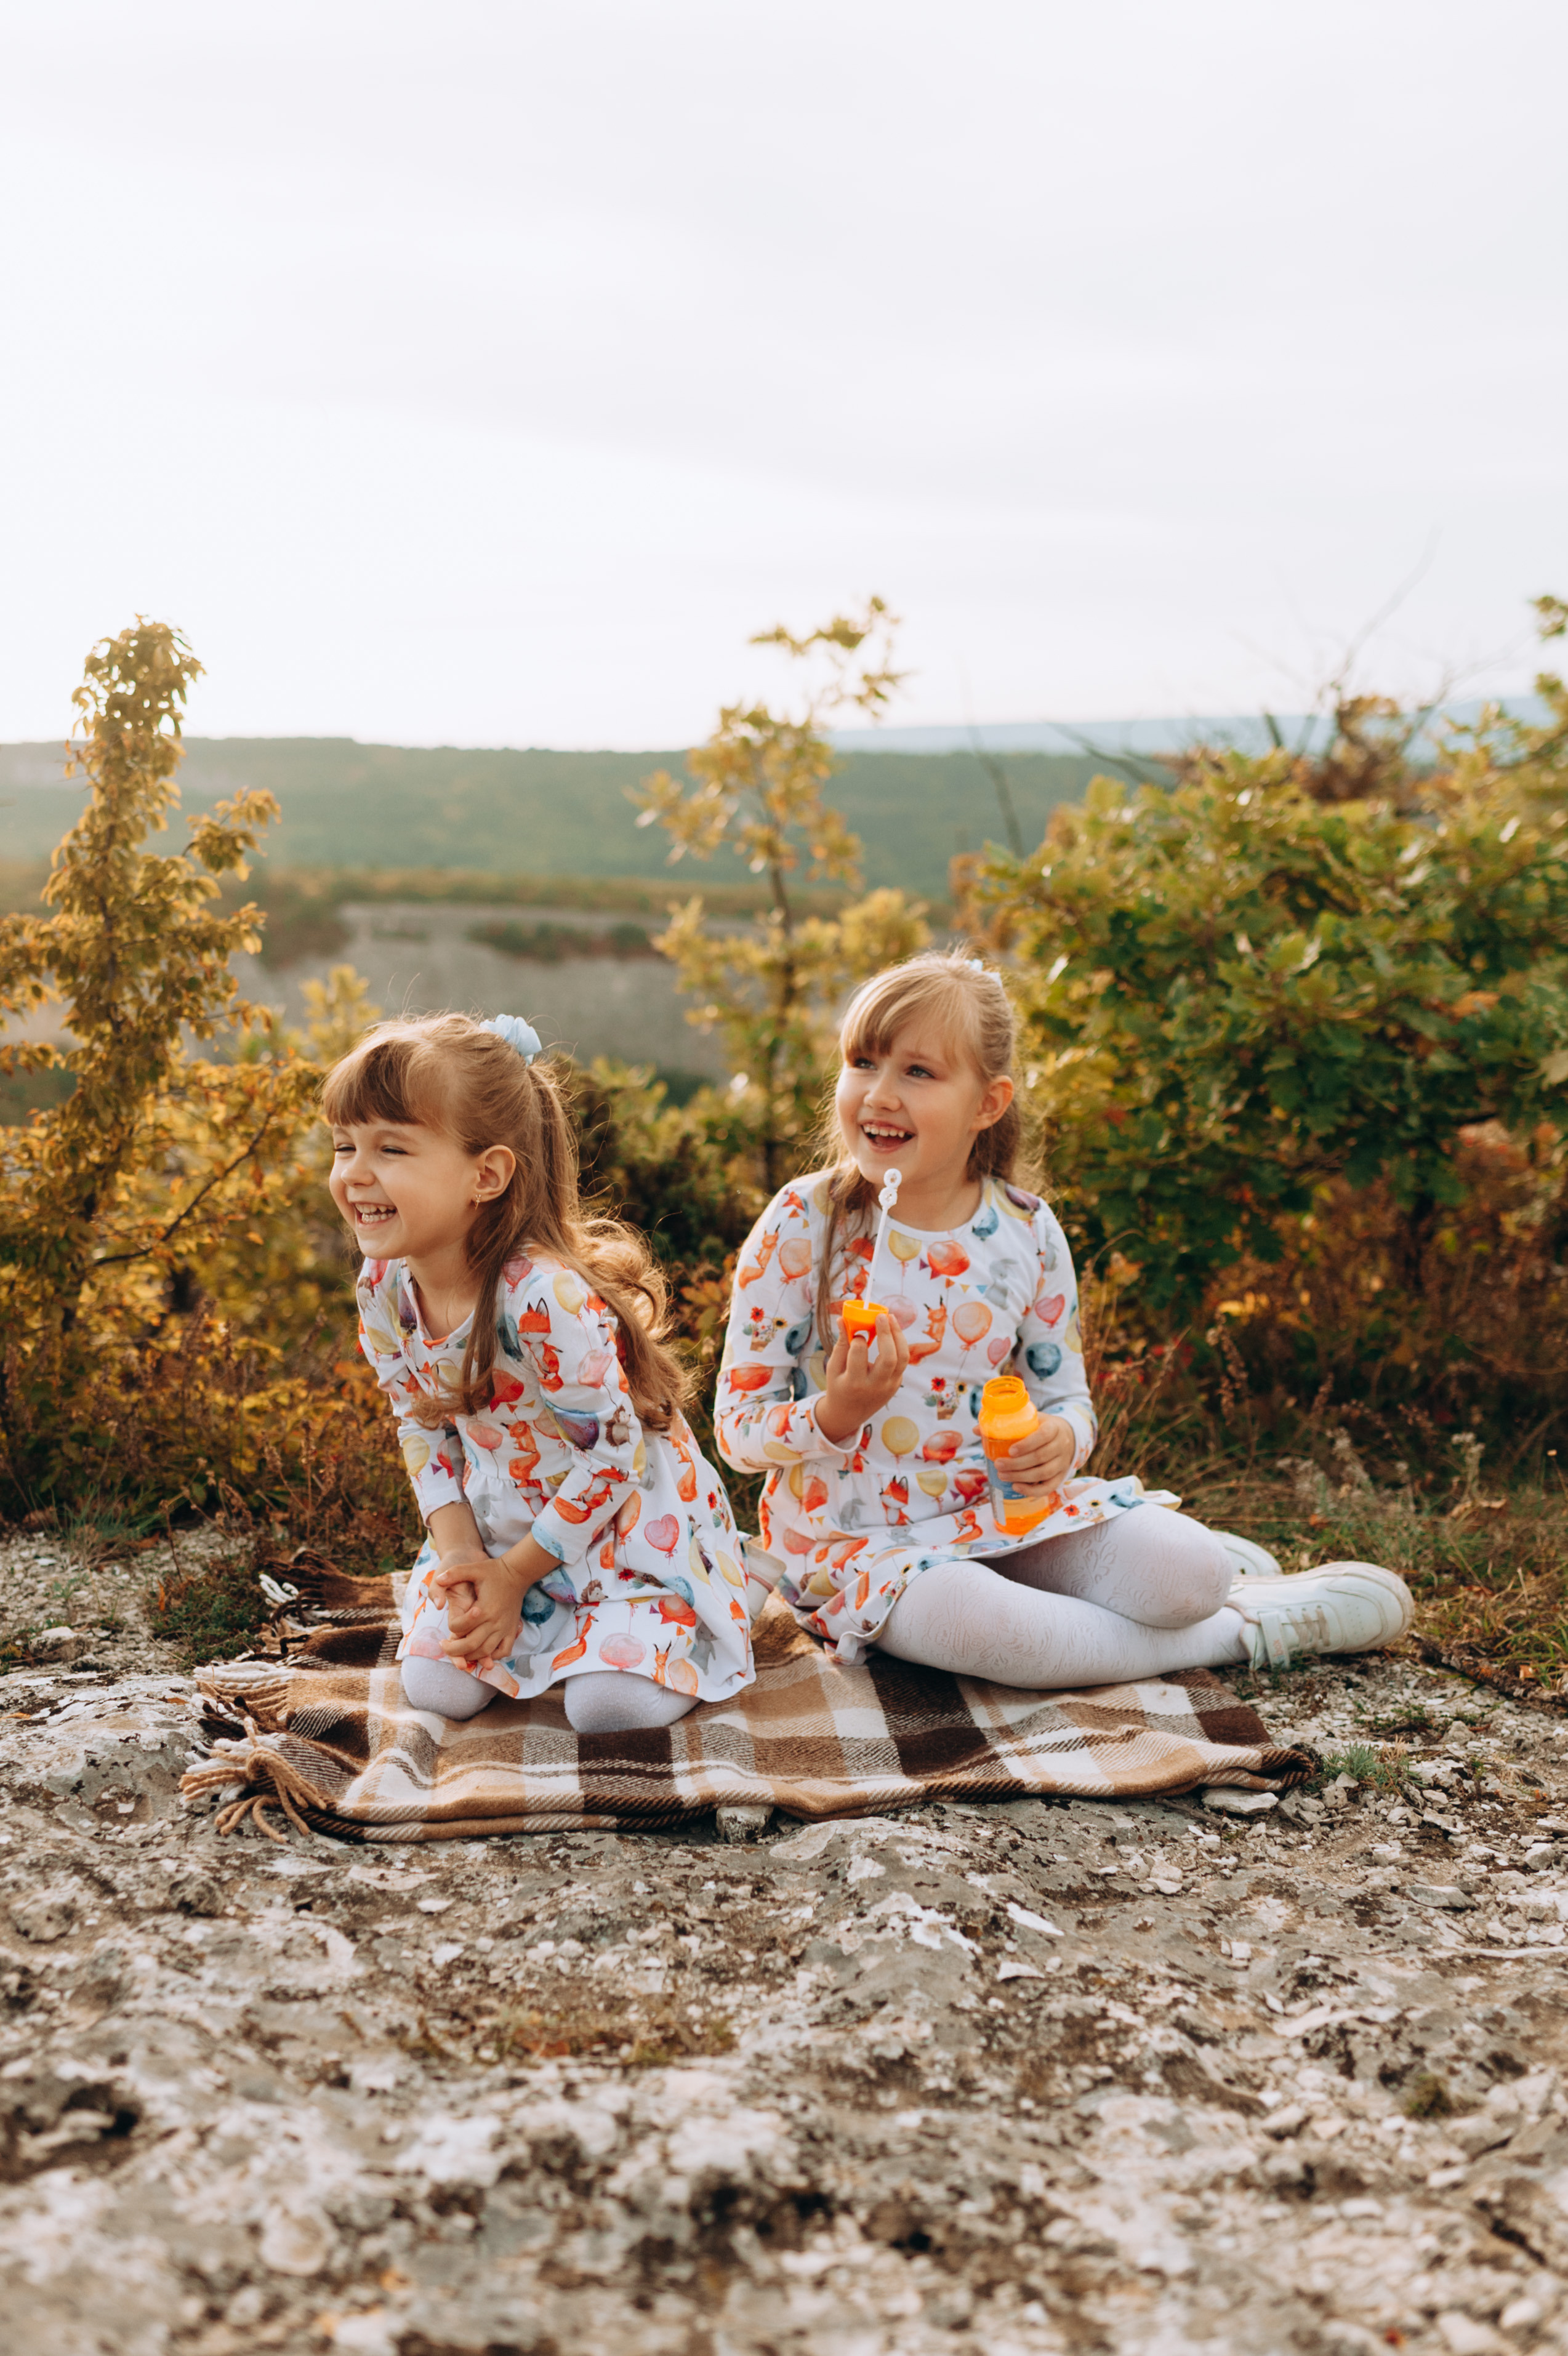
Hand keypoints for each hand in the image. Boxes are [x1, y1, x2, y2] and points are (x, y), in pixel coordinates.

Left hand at [434, 1549, 525, 1667]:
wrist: (517, 1573)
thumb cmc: (494, 1571)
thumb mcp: (473, 1568)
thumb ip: (454, 1573)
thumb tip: (439, 1580)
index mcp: (484, 1609)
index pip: (460, 1628)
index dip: (451, 1629)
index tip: (444, 1631)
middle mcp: (495, 1622)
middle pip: (471, 1645)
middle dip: (454, 1650)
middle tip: (445, 1647)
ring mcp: (505, 1628)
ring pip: (486, 1651)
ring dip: (471, 1655)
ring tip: (460, 1651)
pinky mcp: (512, 1630)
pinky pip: (504, 1651)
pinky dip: (493, 1655)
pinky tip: (483, 1652)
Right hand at [815, 1312, 910, 1446]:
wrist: (849, 1414)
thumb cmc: (838, 1387)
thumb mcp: (833, 1368)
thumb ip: (840, 1344)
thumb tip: (842, 1319)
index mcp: (854, 1383)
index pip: (859, 1354)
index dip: (857, 1339)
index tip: (855, 1333)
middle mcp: (875, 1386)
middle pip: (889, 1357)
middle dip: (887, 1333)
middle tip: (881, 1316)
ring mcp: (889, 1386)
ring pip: (902, 1358)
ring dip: (898, 1335)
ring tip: (890, 1318)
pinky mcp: (897, 1384)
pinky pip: (902, 1361)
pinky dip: (898, 1344)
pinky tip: (890, 1333)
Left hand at [998, 1414, 1077, 1490]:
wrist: (1067, 1437)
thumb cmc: (1042, 1427)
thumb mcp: (1030, 1420)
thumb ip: (1006, 1423)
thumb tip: (977, 1430)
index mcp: (1054, 1428)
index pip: (1043, 1435)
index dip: (1027, 1444)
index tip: (1010, 1451)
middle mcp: (1061, 1445)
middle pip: (1040, 1457)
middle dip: (1017, 1464)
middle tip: (998, 1464)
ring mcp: (1062, 1463)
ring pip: (1043, 1473)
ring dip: (1021, 1476)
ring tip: (1002, 1475)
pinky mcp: (1061, 1476)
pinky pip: (1048, 1487)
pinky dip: (1032, 1490)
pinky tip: (1016, 1487)